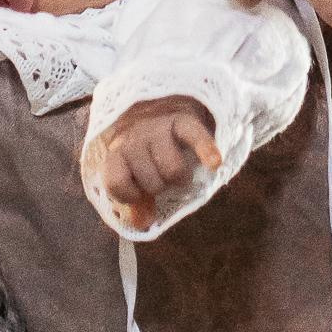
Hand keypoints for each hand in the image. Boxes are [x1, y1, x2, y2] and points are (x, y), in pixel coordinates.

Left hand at [84, 93, 220, 230]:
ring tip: (179, 174)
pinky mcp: (183, 119)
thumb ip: (135, 204)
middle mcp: (135, 138)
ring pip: (174, 169)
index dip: (130, 195)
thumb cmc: (142, 154)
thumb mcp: (131, 177)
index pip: (117, 183)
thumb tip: (144, 223)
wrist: (156, 108)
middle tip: (161, 178)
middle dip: (160, 187)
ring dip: (181, 179)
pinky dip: (207, 151)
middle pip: (151, 182)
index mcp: (117, 153)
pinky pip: (196, 137)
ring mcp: (159, 127)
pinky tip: (215, 163)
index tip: (138, 194)